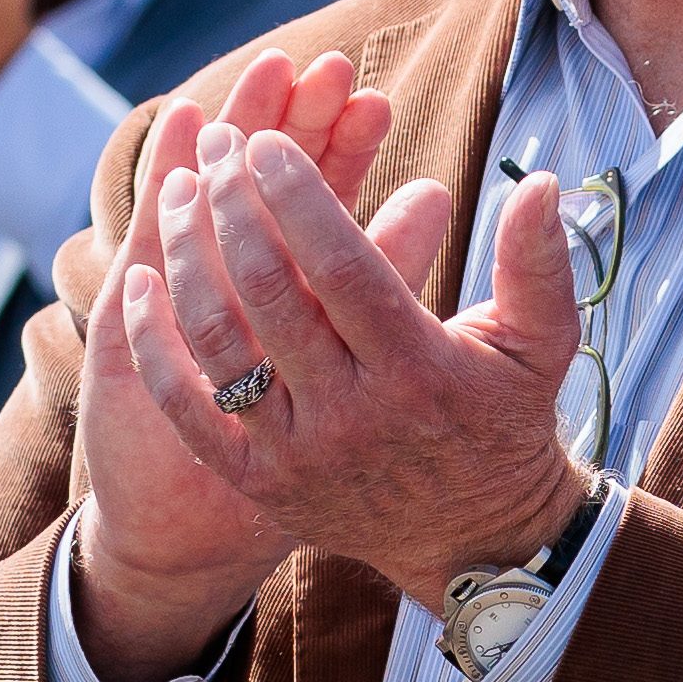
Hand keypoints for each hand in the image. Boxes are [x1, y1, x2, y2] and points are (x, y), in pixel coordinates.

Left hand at [75, 83, 587, 673]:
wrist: (475, 540)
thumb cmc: (505, 423)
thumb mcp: (540, 346)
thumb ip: (538, 262)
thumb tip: (544, 182)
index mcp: (418, 369)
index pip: (345, 266)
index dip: (298, 197)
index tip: (267, 141)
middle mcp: (352, 414)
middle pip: (272, 294)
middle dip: (233, 206)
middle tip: (214, 144)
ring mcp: (297, 453)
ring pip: (220, 341)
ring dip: (188, 256)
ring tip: (175, 191)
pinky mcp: (258, 482)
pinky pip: (187, 407)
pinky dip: (154, 343)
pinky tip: (138, 280)